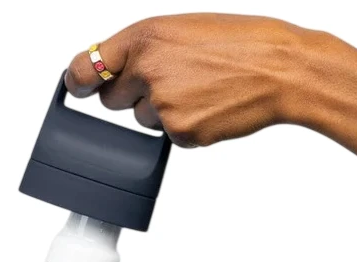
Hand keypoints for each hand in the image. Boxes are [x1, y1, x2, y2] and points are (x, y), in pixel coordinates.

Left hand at [66, 13, 313, 146]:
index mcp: (145, 38)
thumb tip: (117, 68)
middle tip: (170, 82)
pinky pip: (168, 136)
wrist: (279, 69)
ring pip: (142, 120)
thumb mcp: (182, 29)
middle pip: (112, 101)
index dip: (79, 80)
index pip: (87, 67)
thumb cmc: (240, 44)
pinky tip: (207, 108)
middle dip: (133, 96)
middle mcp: (148, 70)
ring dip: (162, 112)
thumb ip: (144, 48)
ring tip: (198, 91)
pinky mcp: (180, 133)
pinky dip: (184, 127)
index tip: (77, 87)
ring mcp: (163, 106)